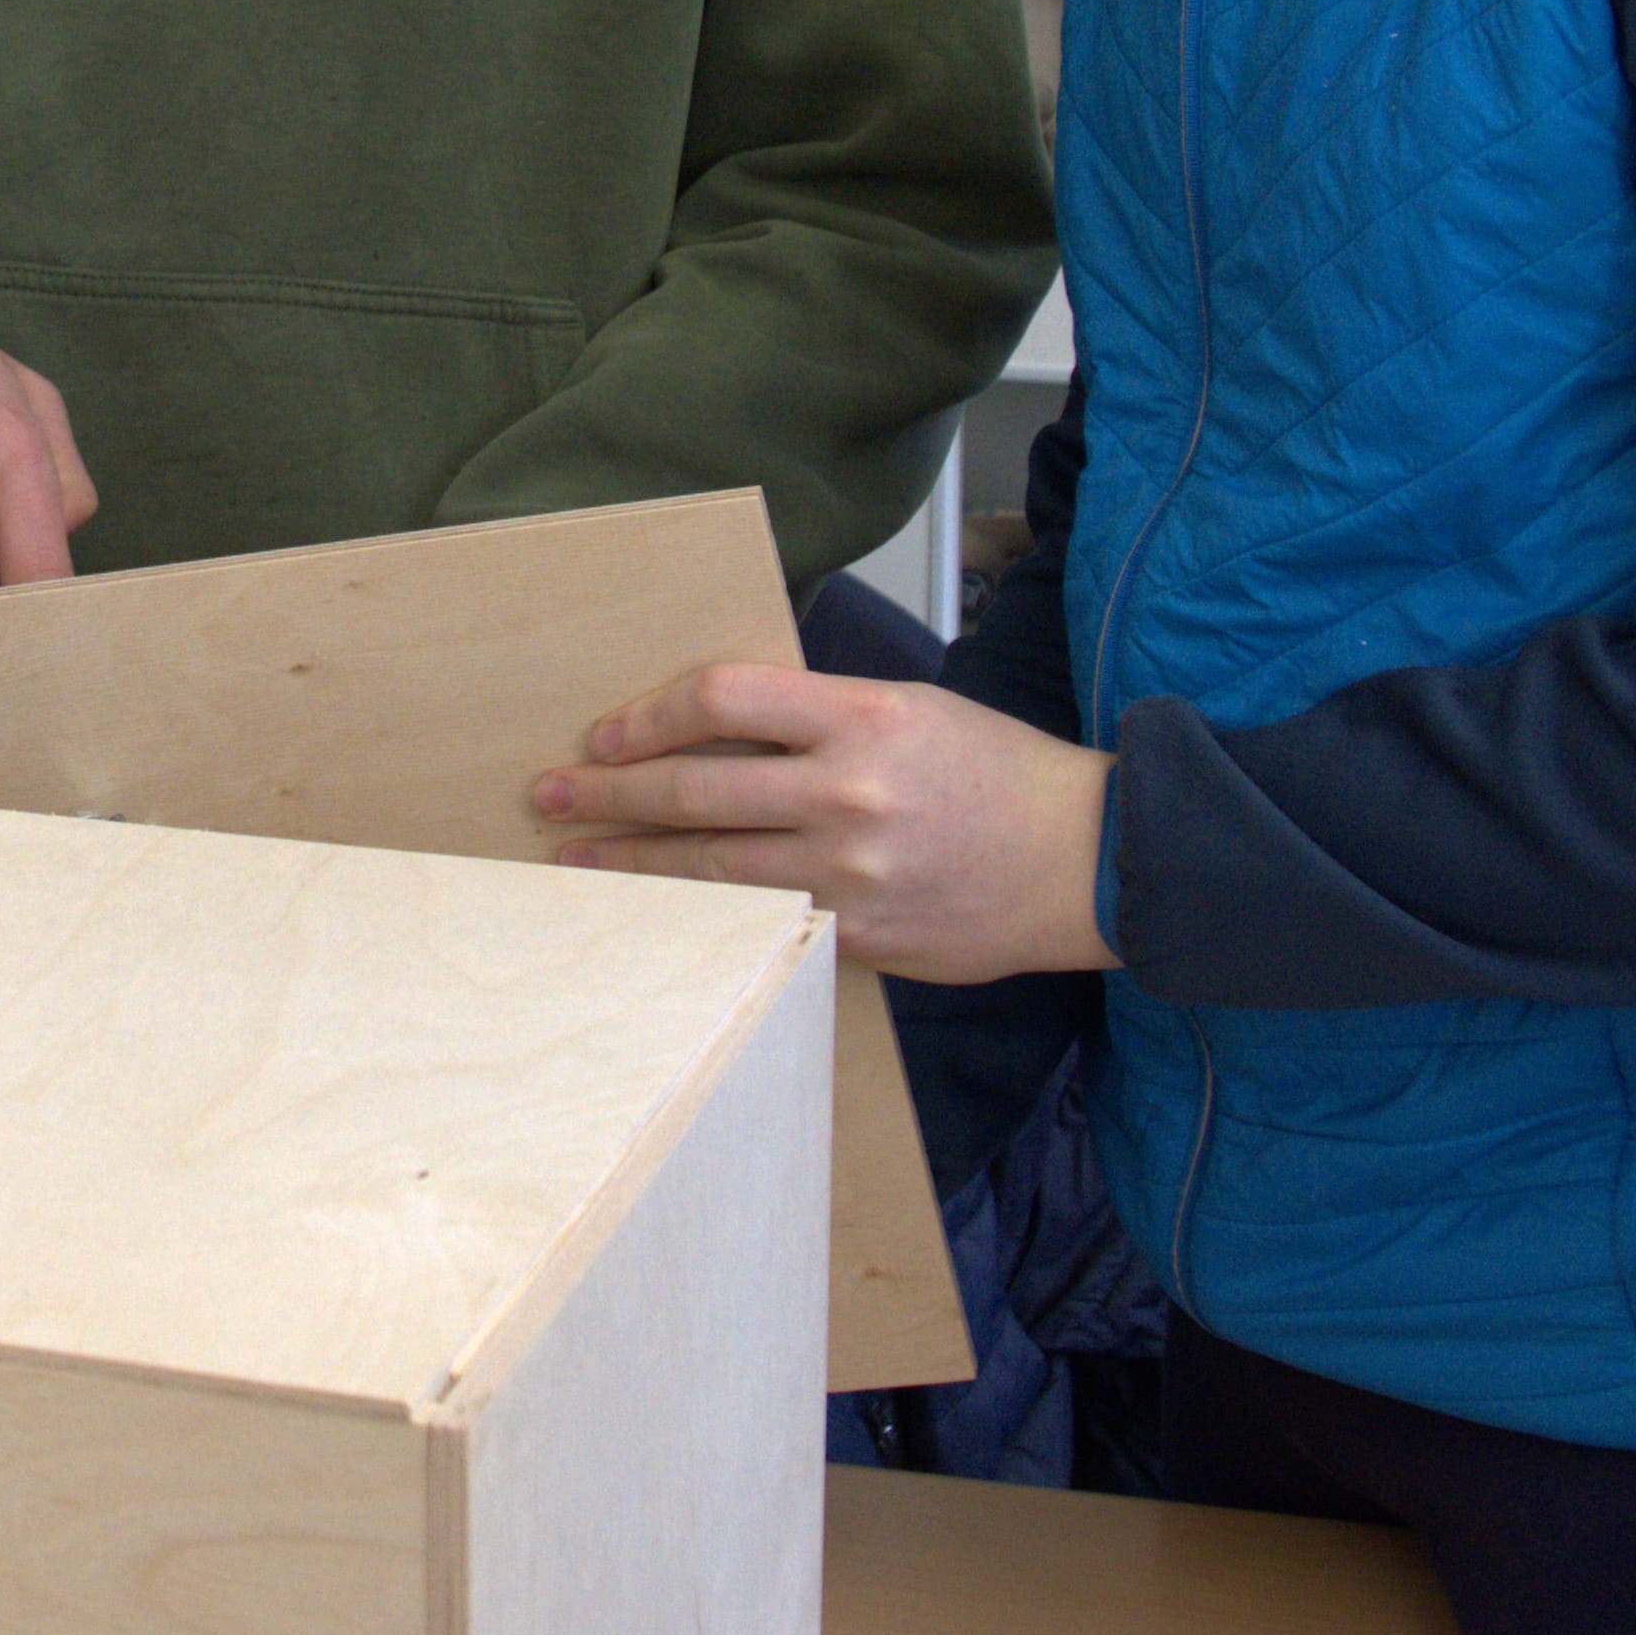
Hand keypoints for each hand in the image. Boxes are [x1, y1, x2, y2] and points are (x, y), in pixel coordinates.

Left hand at [531, 662, 1118, 983]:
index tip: (605, 731)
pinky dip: (697, 916)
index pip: (721, 698)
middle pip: (692, 788)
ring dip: (627, 863)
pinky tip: (656, 914)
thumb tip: (720, 728)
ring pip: (707, 867)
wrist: (1086, 861)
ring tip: (574, 859)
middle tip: (549, 793)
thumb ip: (818, 717)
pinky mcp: (857, 936)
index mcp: (862, 717)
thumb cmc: (999, 775)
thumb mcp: (911, 709)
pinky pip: (756, 922)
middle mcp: (848, 793)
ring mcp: (850, 874)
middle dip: (605, 792)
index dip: (648, 715)